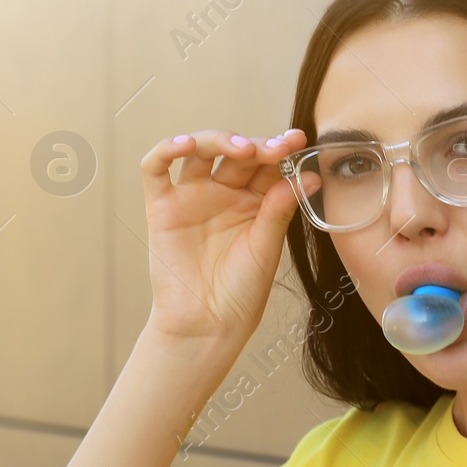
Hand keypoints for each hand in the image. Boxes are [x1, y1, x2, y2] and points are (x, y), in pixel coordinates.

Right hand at [137, 127, 306, 345]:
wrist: (207, 326)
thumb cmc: (240, 293)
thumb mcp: (267, 246)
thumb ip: (280, 208)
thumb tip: (310, 176)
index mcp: (253, 202)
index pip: (266, 164)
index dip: (281, 149)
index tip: (298, 141)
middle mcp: (222, 194)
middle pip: (235, 152)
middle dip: (256, 145)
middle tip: (275, 149)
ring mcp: (191, 198)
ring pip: (199, 151)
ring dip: (219, 140)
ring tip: (241, 148)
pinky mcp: (162, 207)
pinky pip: (156, 169)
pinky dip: (166, 149)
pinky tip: (186, 145)